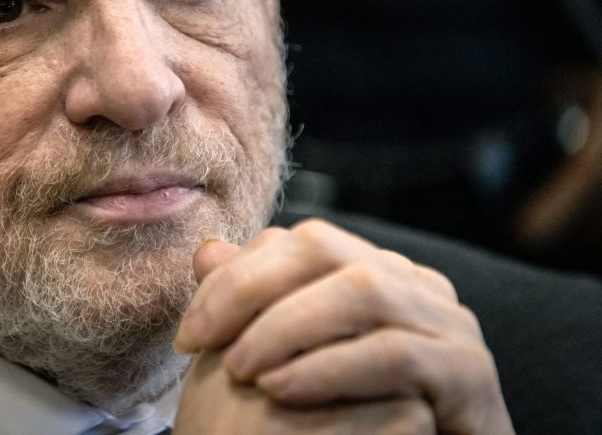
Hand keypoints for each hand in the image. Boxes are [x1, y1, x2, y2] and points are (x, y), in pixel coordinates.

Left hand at [173, 219, 513, 434]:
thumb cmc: (354, 420)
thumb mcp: (293, 359)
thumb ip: (256, 304)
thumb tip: (207, 250)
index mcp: (376, 270)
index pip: (297, 242)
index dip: (234, 277)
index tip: (188, 332)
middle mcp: (416, 284)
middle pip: (325, 250)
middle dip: (251, 290)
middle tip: (204, 343)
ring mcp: (450, 322)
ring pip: (362, 291)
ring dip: (287, 326)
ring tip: (240, 369)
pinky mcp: (470, 372)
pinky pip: (396, 354)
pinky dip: (330, 368)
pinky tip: (282, 391)